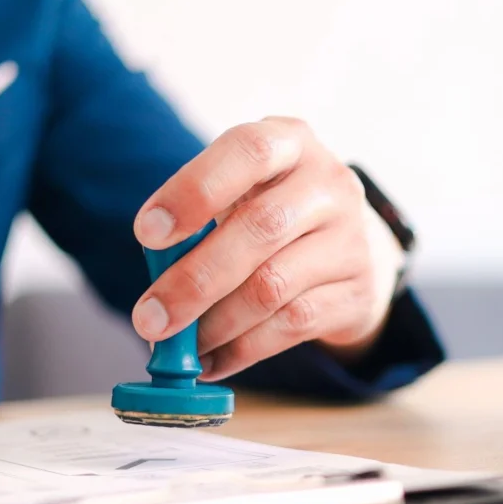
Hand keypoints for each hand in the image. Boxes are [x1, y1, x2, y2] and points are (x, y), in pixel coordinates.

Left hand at [132, 116, 404, 379]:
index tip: (147, 233)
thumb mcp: (241, 194)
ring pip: (272, 286)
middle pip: (260, 228)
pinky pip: (291, 326)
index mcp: (291, 142)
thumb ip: (200, 224)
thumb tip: (156, 291)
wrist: (345, 247)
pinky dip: (242, 350)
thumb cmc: (271, 212)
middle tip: (150, 319)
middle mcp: (329, 183)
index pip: (248, 151)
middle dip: (194, 280)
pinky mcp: (356, 292)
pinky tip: (212, 361)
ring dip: (215, 324)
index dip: (195, 190)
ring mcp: (350, 239)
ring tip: (179, 346)